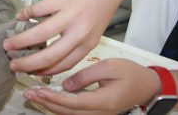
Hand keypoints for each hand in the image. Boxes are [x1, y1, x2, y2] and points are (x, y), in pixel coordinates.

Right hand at [3, 0, 127, 74]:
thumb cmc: (101, 1)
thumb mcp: (94, 27)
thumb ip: (77, 39)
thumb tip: (53, 48)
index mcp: (88, 43)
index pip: (63, 65)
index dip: (44, 71)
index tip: (31, 73)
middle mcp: (80, 33)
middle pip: (49, 56)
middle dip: (28, 64)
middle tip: (12, 65)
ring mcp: (71, 15)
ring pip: (40, 34)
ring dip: (20, 41)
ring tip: (7, 43)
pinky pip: (39, 9)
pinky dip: (26, 14)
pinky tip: (19, 16)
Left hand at [23, 59, 159, 114]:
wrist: (147, 86)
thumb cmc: (131, 74)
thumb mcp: (109, 67)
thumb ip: (86, 75)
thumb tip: (66, 85)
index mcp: (104, 101)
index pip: (73, 103)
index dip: (54, 98)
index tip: (38, 91)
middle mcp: (100, 112)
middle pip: (68, 112)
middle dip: (47, 103)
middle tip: (29, 93)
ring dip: (51, 106)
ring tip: (35, 96)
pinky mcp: (97, 112)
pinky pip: (75, 113)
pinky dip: (61, 107)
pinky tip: (51, 100)